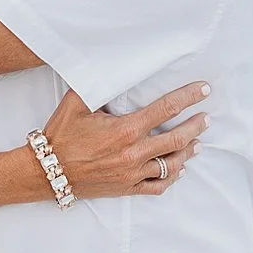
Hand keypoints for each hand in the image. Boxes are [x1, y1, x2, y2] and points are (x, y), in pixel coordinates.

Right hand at [38, 82, 208, 200]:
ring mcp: (132, 174)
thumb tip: (113, 63)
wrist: (46, 172)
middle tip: (207, 117)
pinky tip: (179, 170)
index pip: (165, 109)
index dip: (187, 97)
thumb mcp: (76, 102)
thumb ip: (97, 83)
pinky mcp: (126, 189)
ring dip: (187, 152)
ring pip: (171, 164)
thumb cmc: (61, 135)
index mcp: (125, 129)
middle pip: (176, 139)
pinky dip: (171, 178)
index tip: (203, 90)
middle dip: (195, 126)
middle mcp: (133, 153)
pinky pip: (157, 187)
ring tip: (198, 141)